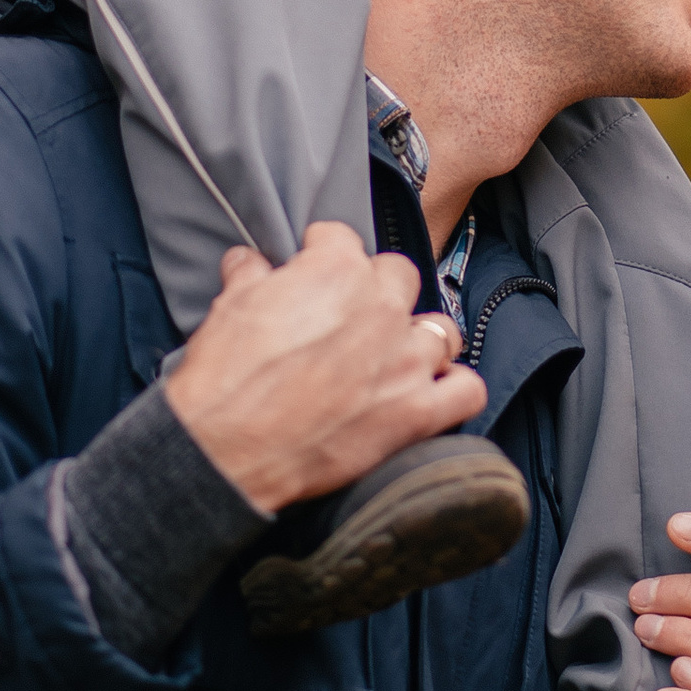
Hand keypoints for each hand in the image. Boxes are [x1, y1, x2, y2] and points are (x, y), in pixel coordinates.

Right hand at [163, 223, 481, 516]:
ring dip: (420, 339)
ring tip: (393, 356)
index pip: (343, 239)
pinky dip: (455, 390)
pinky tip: (432, 394)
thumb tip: (249, 262)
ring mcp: (404, 361)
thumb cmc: (224, 380)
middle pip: (400, 277)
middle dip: (376, 291)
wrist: (224, 451)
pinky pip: (467, 391)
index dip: (323, 255)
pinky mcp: (416, 413)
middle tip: (349, 317)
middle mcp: (380, 308)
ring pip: (440, 330)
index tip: (313, 270)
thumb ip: (249, 276)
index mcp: (336, 271)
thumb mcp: (228, 309)